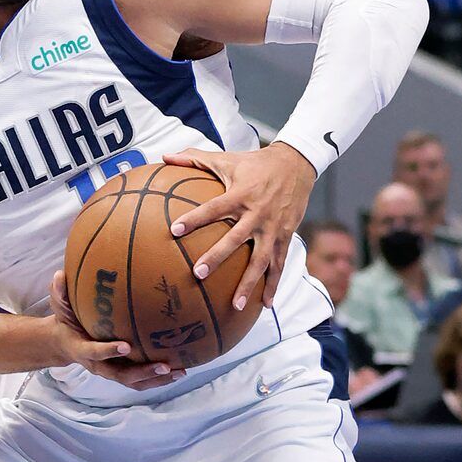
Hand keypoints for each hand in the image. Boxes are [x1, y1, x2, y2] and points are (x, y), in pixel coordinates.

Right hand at [47, 271, 181, 391]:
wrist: (64, 344)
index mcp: (82, 350)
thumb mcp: (59, 307)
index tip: (126, 346)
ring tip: (179, 372)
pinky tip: (179, 369)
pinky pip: (141, 380)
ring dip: (157, 379)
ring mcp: (111, 371)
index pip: (95, 352)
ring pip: (135, 381)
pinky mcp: (121, 372)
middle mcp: (98, 365)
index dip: (109, 351)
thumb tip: (59, 274)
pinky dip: (159, 378)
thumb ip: (59, 293)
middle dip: (143, 372)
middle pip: (122, 375)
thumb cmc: (65, 322)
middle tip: (164, 365)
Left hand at [162, 142, 316, 313]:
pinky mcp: (285, 236)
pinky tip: (264, 305)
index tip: (175, 230)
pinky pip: (279, 264)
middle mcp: (257, 213)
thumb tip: (165, 156)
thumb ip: (195, 159)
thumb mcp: (227, 159)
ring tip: (235, 305)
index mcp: (240, 194)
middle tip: (198, 274)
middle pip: (234, 239)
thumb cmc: (255, 163)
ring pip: (260, 260)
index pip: (213, 208)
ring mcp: (272, 228)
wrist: (296, 164)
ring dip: (248, 283)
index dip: (195, 218)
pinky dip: (273, 285)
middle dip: (217, 257)